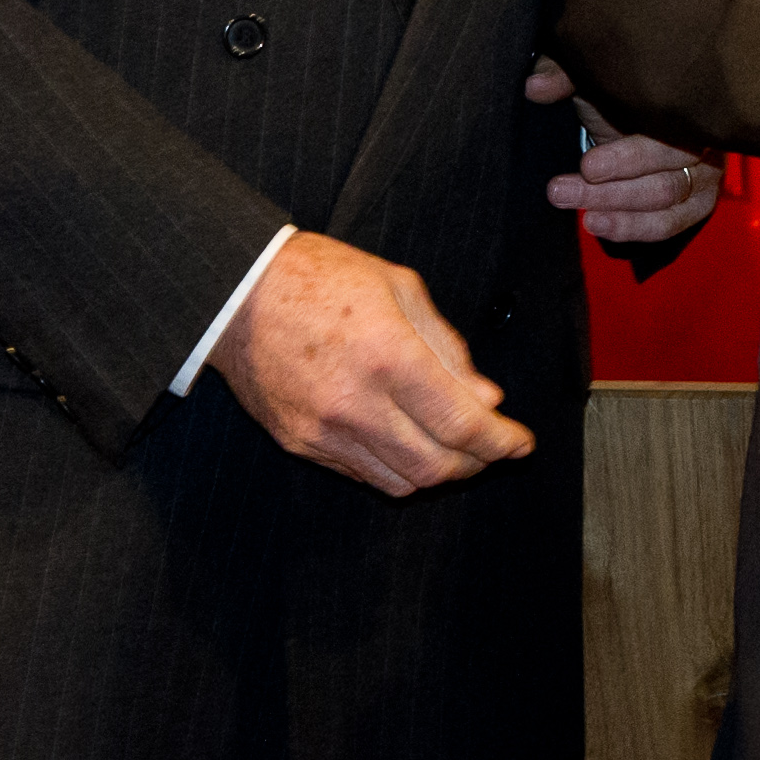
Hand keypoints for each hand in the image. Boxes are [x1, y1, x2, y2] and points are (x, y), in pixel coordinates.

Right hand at [212, 231, 531, 496]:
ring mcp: (323, 431)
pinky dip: (397, 469)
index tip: (522, 443)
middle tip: (493, 448)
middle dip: (476, 464)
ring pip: (400, 482)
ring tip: (456, 448)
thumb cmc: (322, 278)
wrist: (238, 293)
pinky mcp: (300, 444)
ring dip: (439, 473)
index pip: (461, 424)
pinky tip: (409, 444)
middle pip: (435, 466)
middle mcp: (356, 404)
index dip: (501, 442)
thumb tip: (485, 398)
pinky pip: (362, 474)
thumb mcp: (402, 289)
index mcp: (389, 356)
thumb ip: (449, 348)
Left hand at [526, 56, 718, 242]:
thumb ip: (565, 75)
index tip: (587, 167)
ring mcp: (707, 174)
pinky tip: (598, 225)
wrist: (638, 124)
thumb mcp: (592, 81)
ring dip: (617, 209)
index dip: (628, 155)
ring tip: (579, 215)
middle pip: (665, 172)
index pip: (665, 131)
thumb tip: (536, 87)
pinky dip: (633, 228)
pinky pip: (669, 224)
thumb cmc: (617, 98)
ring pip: (665, 199)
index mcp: (684, 102)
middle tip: (561, 191)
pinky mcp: (699, 205)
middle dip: (611, 188)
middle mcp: (704, 138)